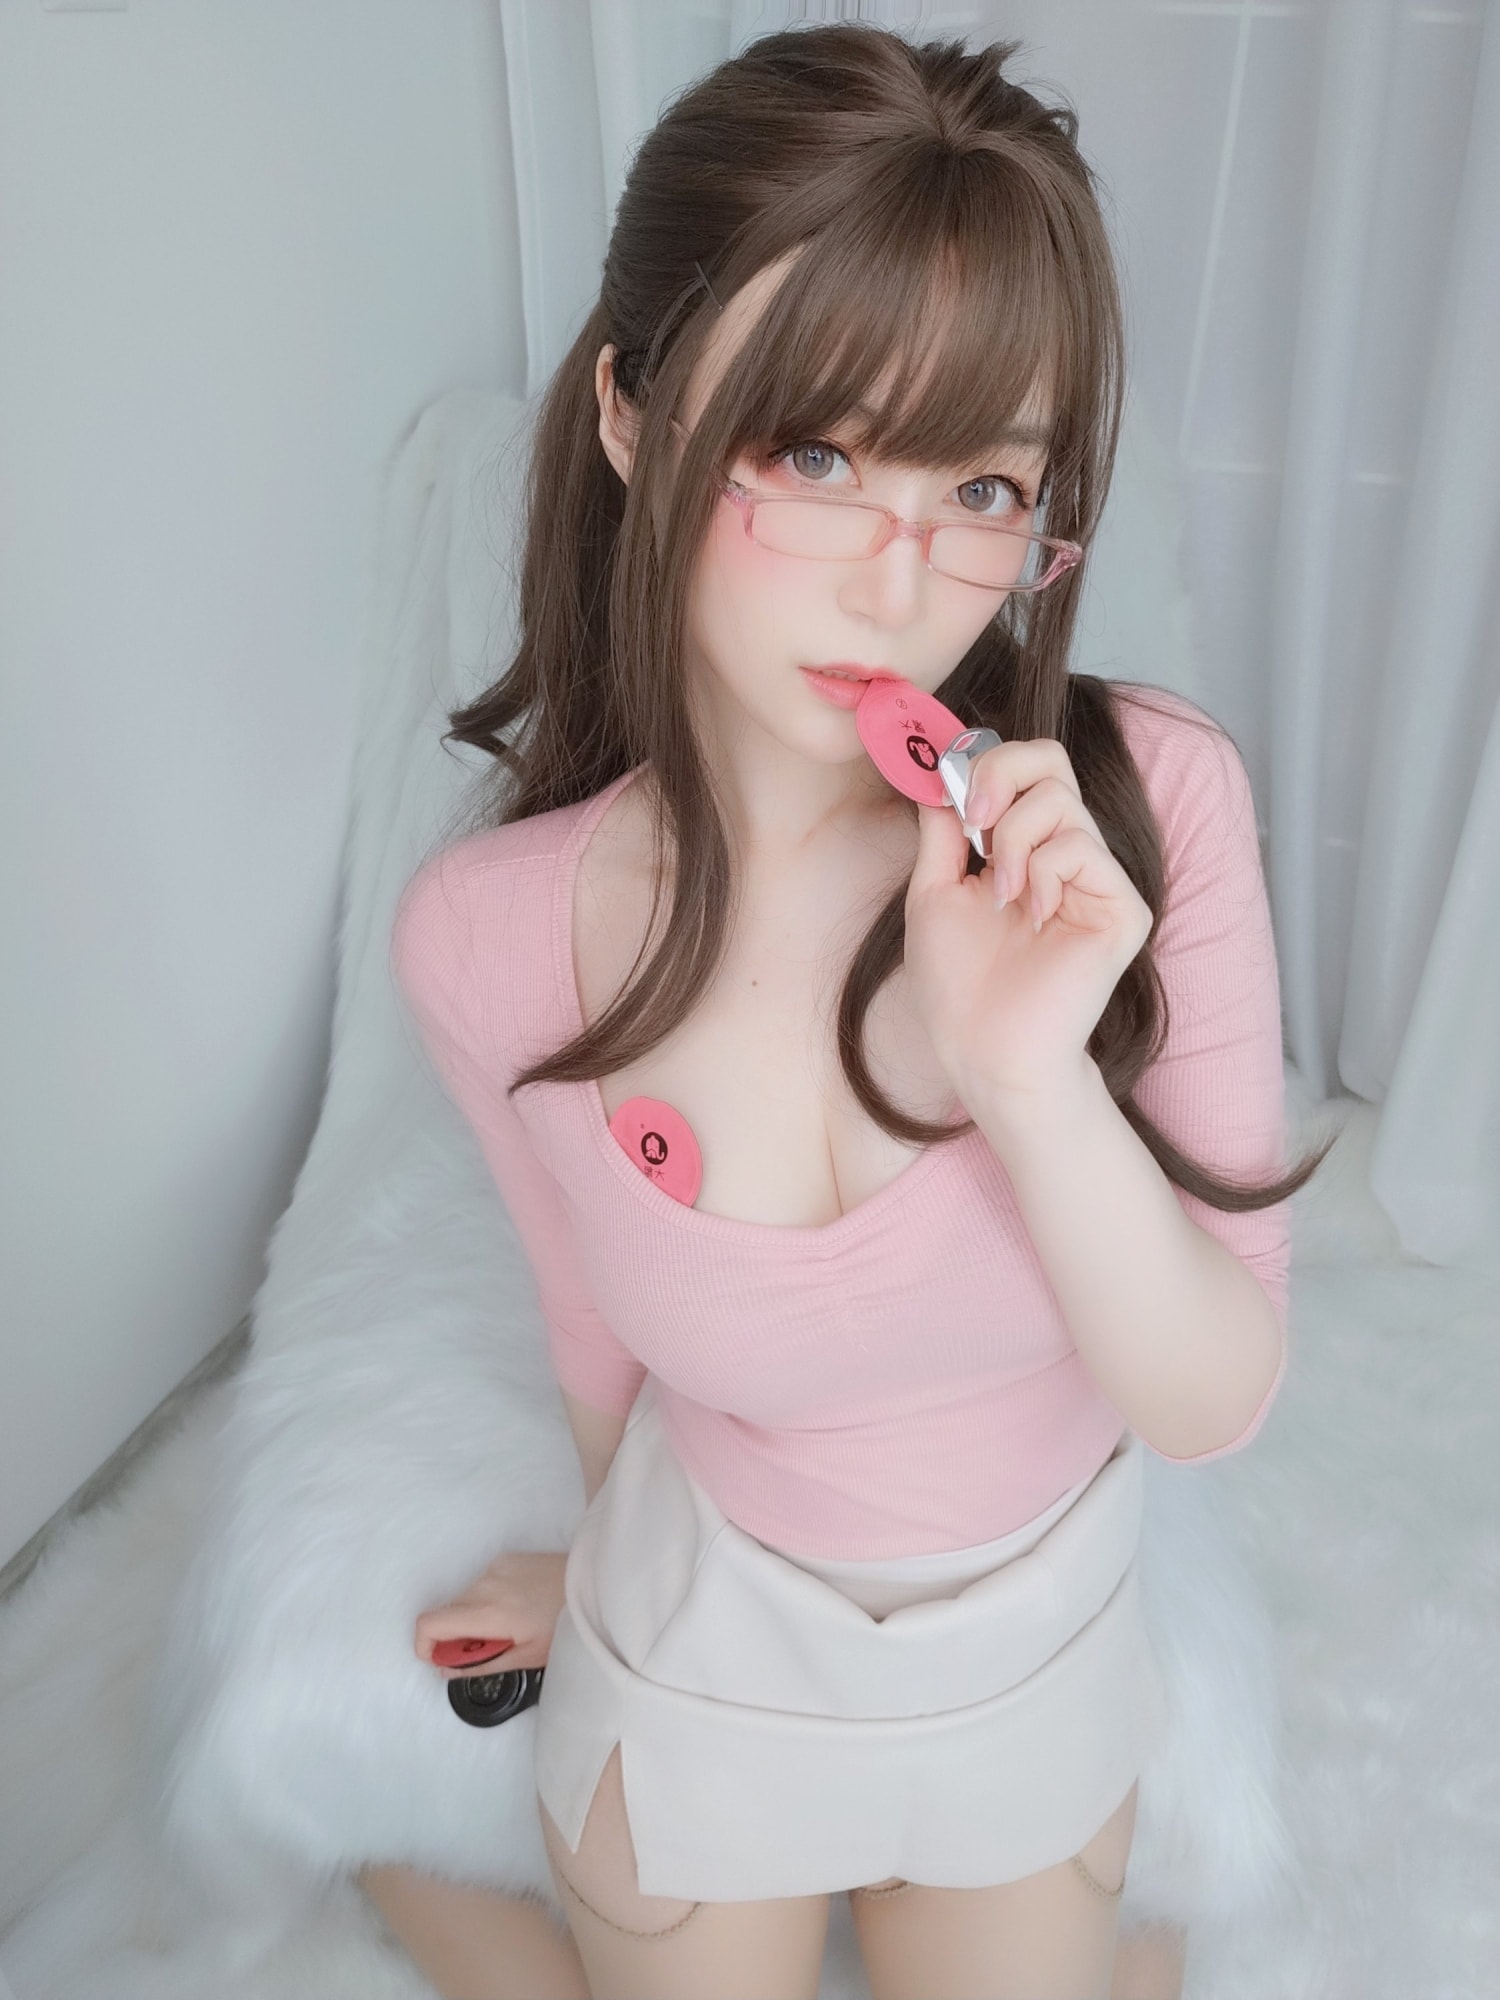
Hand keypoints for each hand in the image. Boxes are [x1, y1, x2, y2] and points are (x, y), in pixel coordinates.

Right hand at [414, 1549, 567, 1679]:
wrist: (593, 1582)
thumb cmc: (564, 1625)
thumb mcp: (526, 1656)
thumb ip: (481, 1664)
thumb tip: (445, 1669)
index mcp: (487, 1612)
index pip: (429, 1623)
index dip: (425, 1646)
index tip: (441, 1659)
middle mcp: (484, 1584)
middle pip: (447, 1613)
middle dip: (456, 1636)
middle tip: (488, 1649)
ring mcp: (495, 1567)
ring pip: (465, 1599)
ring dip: (474, 1618)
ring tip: (511, 1627)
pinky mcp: (506, 1558)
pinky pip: (483, 1584)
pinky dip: (489, 1600)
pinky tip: (518, 1607)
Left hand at [904, 737, 1152, 1102]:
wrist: (984, 1048)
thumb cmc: (958, 984)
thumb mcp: (933, 890)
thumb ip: (943, 830)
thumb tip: (944, 776)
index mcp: (1024, 848)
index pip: (1027, 766)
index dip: (989, 765)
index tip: (956, 805)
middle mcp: (1066, 856)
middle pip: (1052, 761)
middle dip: (1000, 777)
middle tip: (975, 824)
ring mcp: (1098, 880)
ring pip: (1061, 802)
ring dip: (1013, 840)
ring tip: (1001, 896)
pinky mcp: (1122, 908)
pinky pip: (1083, 848)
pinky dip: (1044, 872)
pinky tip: (1033, 917)